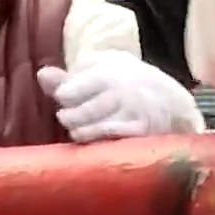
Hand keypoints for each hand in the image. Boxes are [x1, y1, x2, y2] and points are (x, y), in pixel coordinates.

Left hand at [37, 53, 202, 142]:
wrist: (173, 102)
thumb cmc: (127, 84)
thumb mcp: (102, 71)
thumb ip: (70, 78)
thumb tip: (41, 74)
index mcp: (108, 74)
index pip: (69, 92)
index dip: (64, 97)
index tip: (69, 98)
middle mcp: (121, 92)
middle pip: (76, 114)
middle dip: (70, 118)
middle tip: (72, 117)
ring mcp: (132, 114)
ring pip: (89, 131)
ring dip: (81, 132)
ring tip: (83, 129)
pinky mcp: (141, 134)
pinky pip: (109, 142)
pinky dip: (99, 142)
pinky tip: (100, 139)